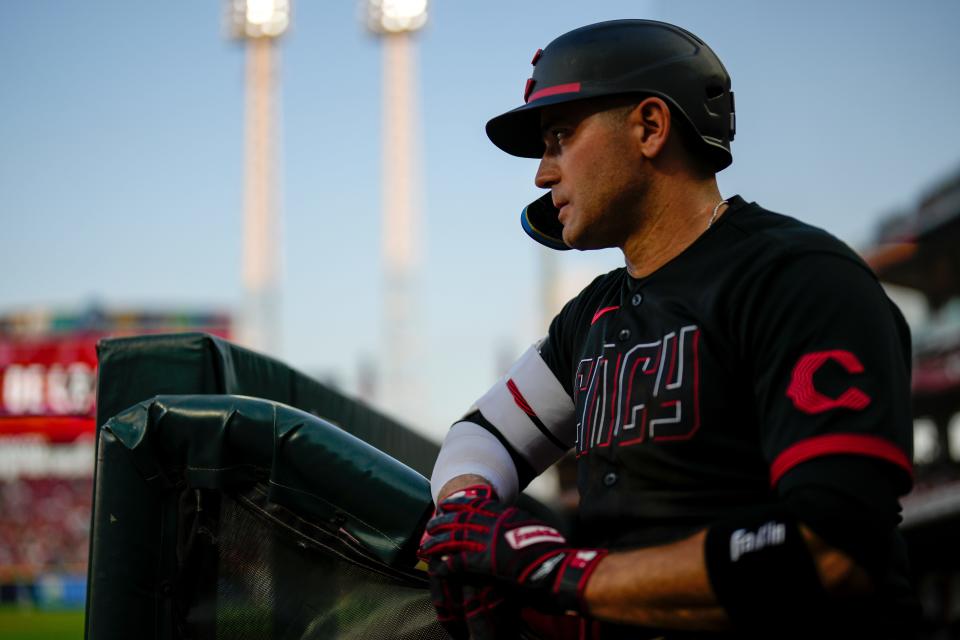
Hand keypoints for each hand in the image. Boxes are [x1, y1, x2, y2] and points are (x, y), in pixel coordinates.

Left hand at [419, 486, 607, 614]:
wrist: (560, 569)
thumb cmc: (553, 553)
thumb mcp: (535, 529)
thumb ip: (520, 525)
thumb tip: (515, 523)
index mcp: (507, 514)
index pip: (477, 505)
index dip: (459, 505)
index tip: (447, 505)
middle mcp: (495, 524)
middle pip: (461, 518)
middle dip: (442, 521)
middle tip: (430, 524)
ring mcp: (489, 542)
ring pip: (454, 538)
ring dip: (437, 542)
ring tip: (425, 545)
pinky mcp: (486, 563)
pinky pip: (458, 562)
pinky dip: (446, 564)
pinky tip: (437, 567)